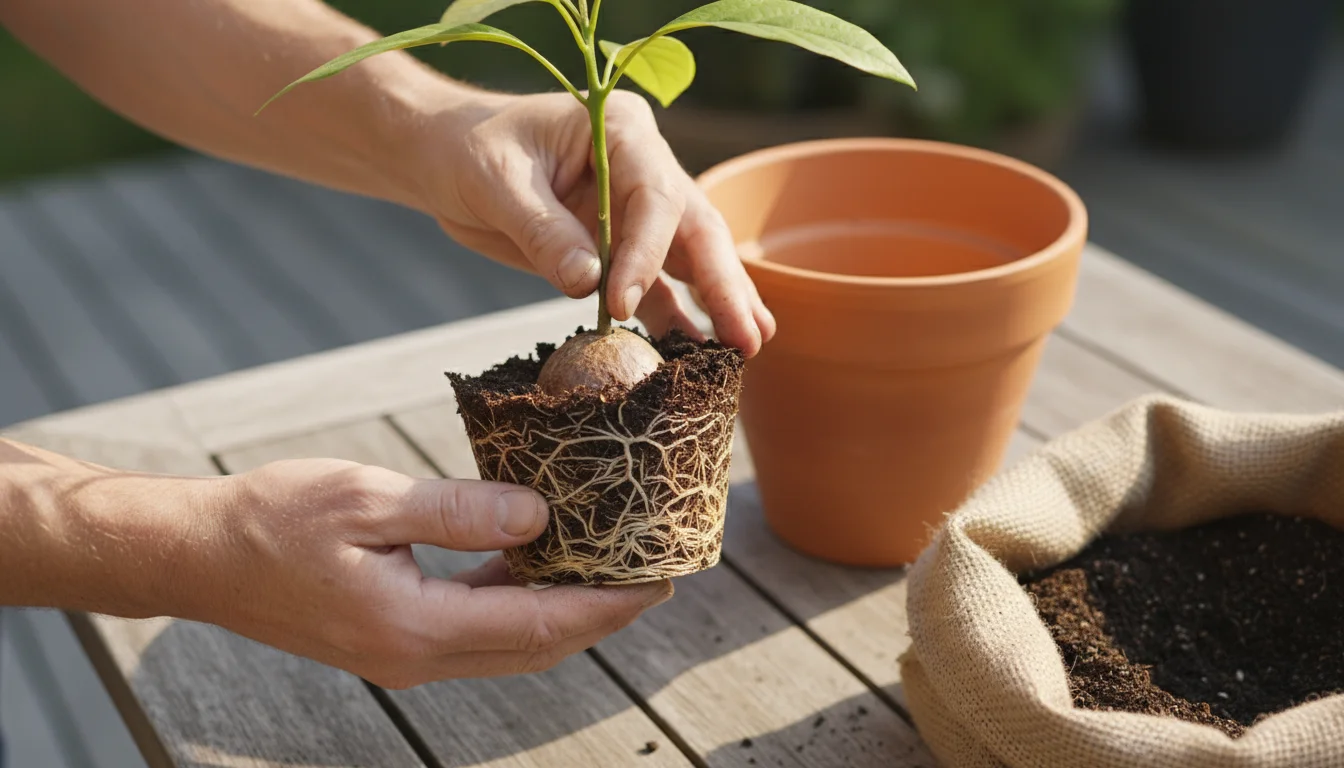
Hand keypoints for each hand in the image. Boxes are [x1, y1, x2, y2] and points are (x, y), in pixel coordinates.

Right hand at [180, 459, 671, 687]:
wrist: (198, 555)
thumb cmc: (274, 518)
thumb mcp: (370, 498)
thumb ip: (460, 510)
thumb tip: (541, 514)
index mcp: (414, 626)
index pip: (538, 623)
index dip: (606, 604)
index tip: (659, 581)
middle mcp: (417, 656)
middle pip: (535, 645)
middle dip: (601, 615)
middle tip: (656, 576)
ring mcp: (404, 655)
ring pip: (509, 643)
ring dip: (564, 610)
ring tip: (613, 568)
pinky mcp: (393, 639)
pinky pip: (476, 629)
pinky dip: (517, 601)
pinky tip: (536, 561)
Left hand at [411, 89, 775, 355]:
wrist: (445, 159)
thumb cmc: (467, 151)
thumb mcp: (497, 182)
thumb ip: (543, 230)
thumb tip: (587, 284)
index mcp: (621, 131)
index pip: (656, 195)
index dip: (647, 252)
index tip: (621, 304)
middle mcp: (644, 168)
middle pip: (696, 228)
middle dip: (722, 283)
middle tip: (747, 336)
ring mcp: (638, 212)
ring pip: (690, 261)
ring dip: (717, 304)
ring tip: (748, 347)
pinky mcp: (622, 252)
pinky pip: (657, 289)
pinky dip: (678, 321)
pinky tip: (702, 355)